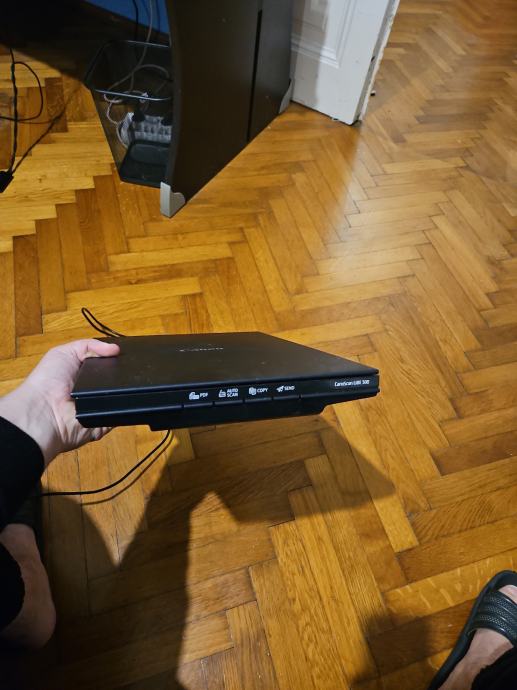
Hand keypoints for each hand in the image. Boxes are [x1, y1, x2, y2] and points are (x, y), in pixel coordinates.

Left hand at [0, 339, 119, 465]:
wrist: (44, 412)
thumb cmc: (48, 380)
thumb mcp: (64, 353)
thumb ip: (89, 345)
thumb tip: (116, 348)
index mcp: (84, 375)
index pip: (106, 364)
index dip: (116, 357)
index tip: (128, 351)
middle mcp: (93, 391)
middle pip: (117, 379)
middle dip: (125, 372)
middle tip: (134, 364)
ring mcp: (100, 407)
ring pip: (122, 395)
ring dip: (126, 388)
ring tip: (130, 379)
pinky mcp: (104, 422)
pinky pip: (121, 413)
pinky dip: (125, 406)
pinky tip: (127, 396)